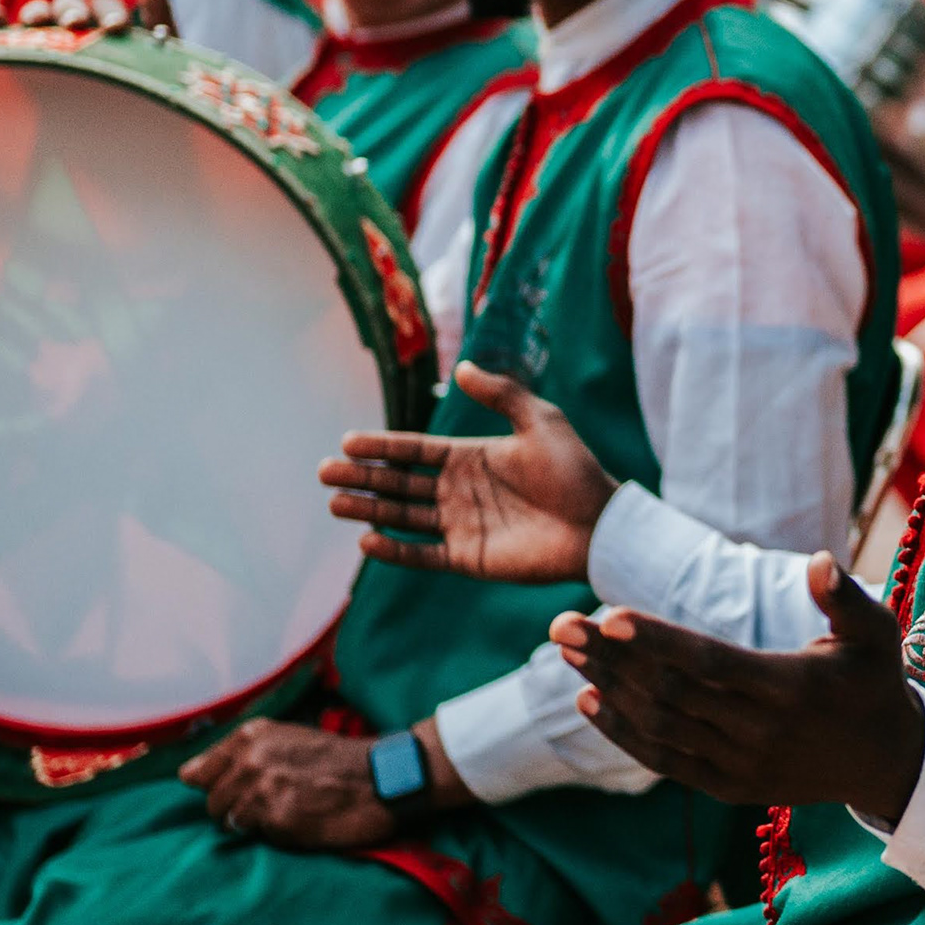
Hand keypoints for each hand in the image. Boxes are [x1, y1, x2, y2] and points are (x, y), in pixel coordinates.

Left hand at [181, 717, 445, 850]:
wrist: (382, 780)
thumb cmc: (336, 760)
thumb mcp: (287, 739)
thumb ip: (237, 753)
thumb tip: (184, 776)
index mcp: (252, 735)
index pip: (198, 772)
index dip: (212, 787)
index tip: (228, 794)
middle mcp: (252, 758)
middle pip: (212, 801)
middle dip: (234, 808)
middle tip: (271, 805)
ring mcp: (264, 789)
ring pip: (229, 820)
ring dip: (253, 822)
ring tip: (286, 812)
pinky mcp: (278, 819)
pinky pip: (257, 835)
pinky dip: (273, 834)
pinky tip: (298, 821)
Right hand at [323, 362, 619, 582]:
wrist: (600, 524)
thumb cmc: (576, 470)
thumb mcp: (540, 420)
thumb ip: (501, 394)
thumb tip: (461, 367)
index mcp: (471, 458)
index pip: (414, 452)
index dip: (381, 447)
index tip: (347, 442)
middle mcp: (459, 491)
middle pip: (399, 483)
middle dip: (362, 477)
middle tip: (324, 472)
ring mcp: (462, 525)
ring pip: (404, 516)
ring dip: (369, 510)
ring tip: (336, 502)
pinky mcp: (469, 558)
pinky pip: (424, 554)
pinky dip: (396, 551)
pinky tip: (366, 541)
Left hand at [553, 556, 924, 818]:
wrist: (886, 763)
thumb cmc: (874, 684)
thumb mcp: (877, 635)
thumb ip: (845, 598)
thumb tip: (821, 561)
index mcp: (788, 688)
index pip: (710, 661)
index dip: (657, 640)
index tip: (610, 614)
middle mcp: (759, 731)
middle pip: (670, 691)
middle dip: (611, 657)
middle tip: (560, 625)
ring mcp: (741, 764)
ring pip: (660, 725)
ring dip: (608, 688)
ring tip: (567, 651)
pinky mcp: (729, 787)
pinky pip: (665, 760)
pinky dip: (623, 733)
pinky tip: (588, 700)